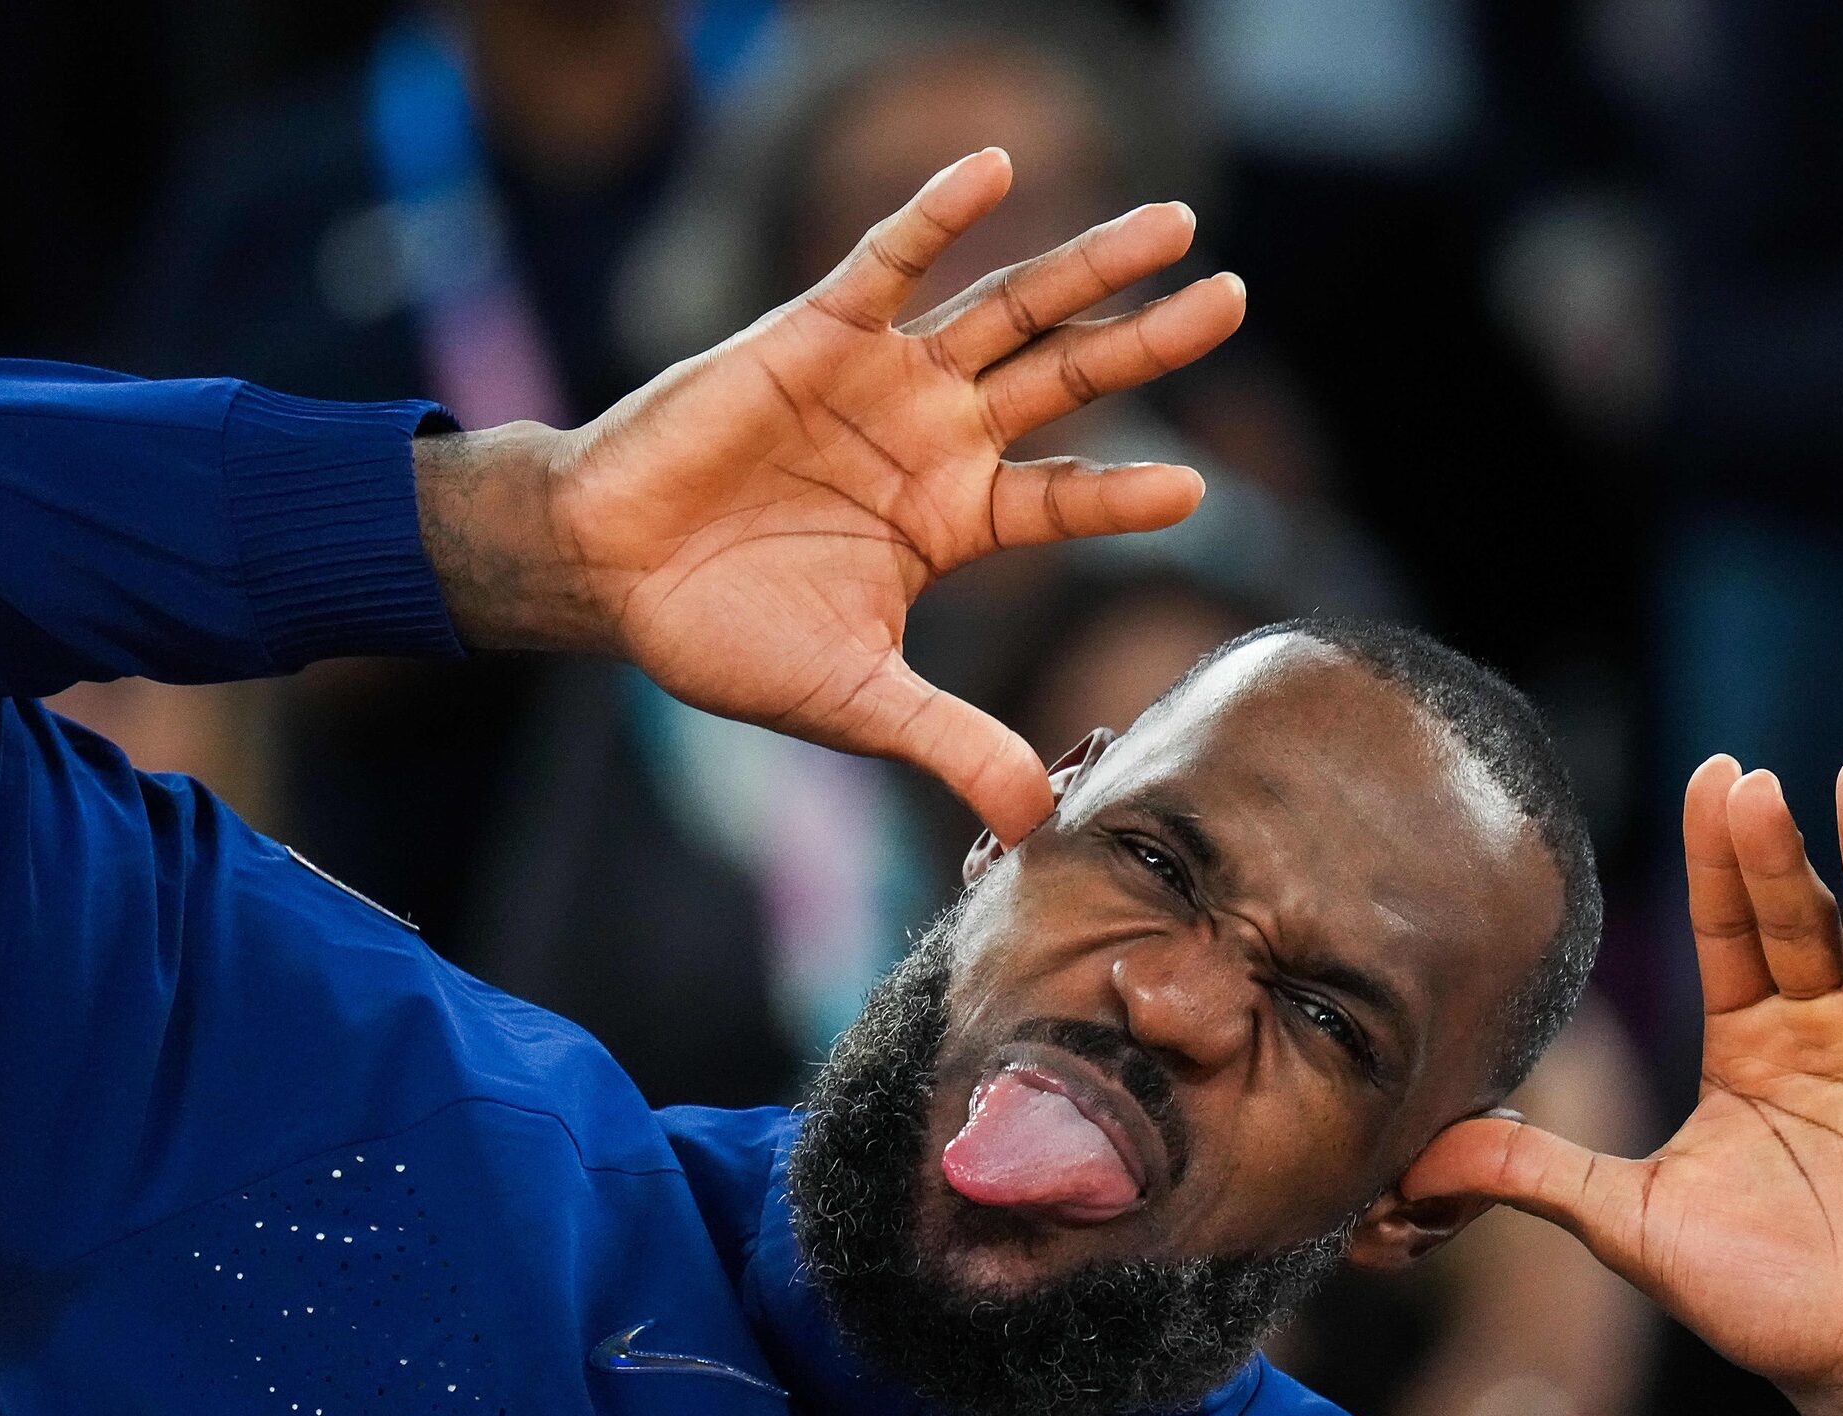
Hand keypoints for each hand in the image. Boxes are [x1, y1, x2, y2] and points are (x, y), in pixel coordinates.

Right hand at [418, 148, 1245, 843]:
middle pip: (1068, 380)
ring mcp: (883, 380)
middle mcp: (935, 438)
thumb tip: (1035, 821)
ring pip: (1009, 308)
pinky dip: (940, 210)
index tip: (1198, 487)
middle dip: (1150, 340)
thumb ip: (951, 743)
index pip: (1067, 499)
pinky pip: (889, 257)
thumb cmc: (726, 638)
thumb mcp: (856, 700)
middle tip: (1235, 301)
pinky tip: (998, 168)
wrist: (608, 577)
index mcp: (953, 521)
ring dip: (1090, 265)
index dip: (1127, 492)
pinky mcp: (815, 331)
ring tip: (1177, 224)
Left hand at [1405, 753, 1842, 1415]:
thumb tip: (1410, 1162)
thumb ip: (1531, 1171)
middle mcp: (1823, 1024)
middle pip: (1798, 914)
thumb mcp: (1623, 1222)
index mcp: (1746, 1043)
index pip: (1727, 926)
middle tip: (1751, 782)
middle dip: (1774, 850)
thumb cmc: (1755, 1296)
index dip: (1716, 857)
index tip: (1711, 774)